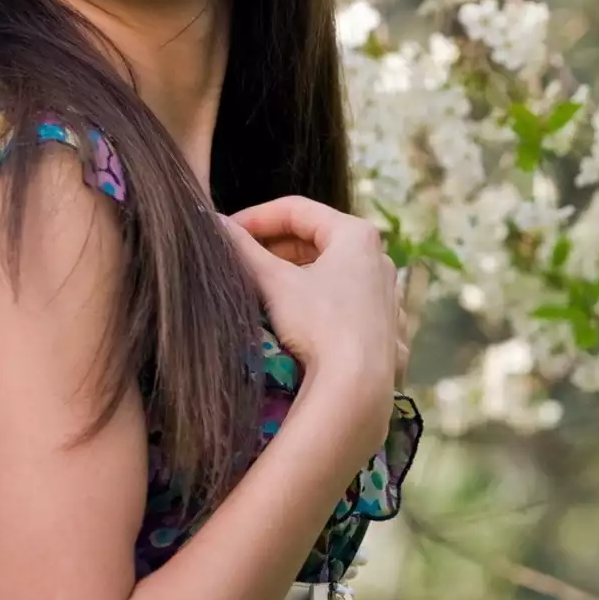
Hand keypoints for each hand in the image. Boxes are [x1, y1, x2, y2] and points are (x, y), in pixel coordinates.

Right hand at [219, 197, 400, 446]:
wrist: (359, 389)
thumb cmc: (320, 326)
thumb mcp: (274, 283)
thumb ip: (242, 249)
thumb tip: (212, 222)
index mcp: (357, 235)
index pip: (297, 210)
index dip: (256, 217)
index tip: (227, 231)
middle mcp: (379, 259)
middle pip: (316, 241)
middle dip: (275, 248)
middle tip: (240, 260)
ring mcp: (385, 296)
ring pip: (331, 274)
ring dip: (294, 277)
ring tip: (260, 290)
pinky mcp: (385, 330)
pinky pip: (344, 305)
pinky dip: (317, 305)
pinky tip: (294, 322)